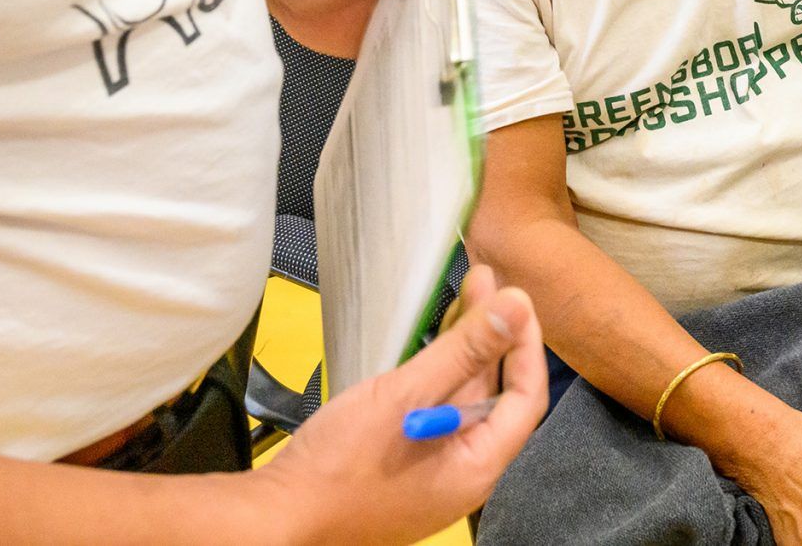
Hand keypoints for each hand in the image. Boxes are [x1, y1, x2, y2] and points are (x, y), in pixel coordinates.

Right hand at [254, 264, 547, 545]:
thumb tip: (515, 307)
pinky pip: (433, 415)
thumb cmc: (339, 468)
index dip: (525, 344)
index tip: (515, 298)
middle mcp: (462, 475)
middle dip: (491, 336)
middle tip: (482, 282)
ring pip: (460, 403)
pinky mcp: (404, 468)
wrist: (276, 519)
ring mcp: (432, 474)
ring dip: (463, 350)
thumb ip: (464, 351)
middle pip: (492, 396)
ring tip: (461, 296)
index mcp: (476, 468)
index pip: (525, 398)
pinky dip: (437, 376)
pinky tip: (430, 343)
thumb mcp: (406, 396)